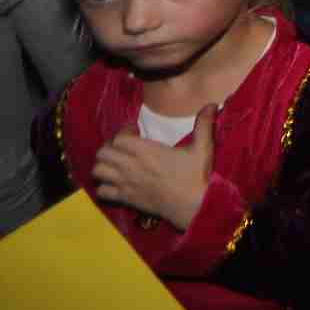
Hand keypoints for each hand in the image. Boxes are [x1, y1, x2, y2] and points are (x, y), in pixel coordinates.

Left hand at [91, 106, 214, 227]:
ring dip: (104, 165)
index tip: (136, 130)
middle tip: (124, 147)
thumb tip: (212, 104)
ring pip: (98, 171)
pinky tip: (116, 183)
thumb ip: (204, 124)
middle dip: (111, 147)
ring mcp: (126, 184)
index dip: (124, 132)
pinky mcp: (126, 198)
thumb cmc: (196, 176)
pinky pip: (102, 191)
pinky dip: (105, 186)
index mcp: (146, 151)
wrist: (193, 206)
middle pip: (103, 152)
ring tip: (117, 164)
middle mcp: (131, 166)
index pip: (119, 138)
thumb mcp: (203, 147)